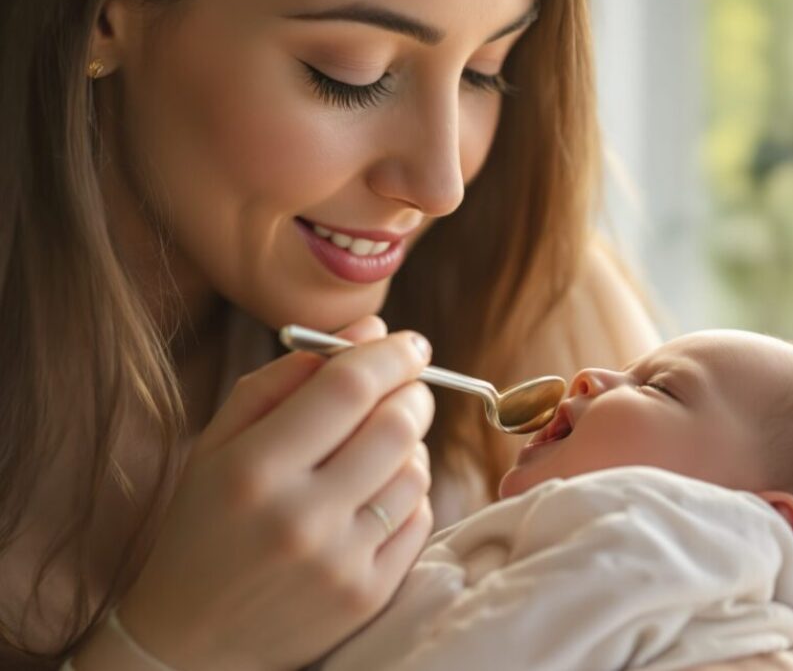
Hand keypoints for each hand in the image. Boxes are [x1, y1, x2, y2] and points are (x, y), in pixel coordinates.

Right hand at [116, 316, 433, 670]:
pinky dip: (409, 492)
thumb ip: (285, 378)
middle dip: (413, 390)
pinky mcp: (368, 595)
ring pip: (417, 469)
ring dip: (410, 443)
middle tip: (404, 385)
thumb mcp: (220, 442)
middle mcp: (300, 518)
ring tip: (380, 446)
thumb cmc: (205, 525)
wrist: (193, 640)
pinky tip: (376, 493)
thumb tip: (368, 331)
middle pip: (397, 424)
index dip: (390, 353)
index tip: (408, 343)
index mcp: (253, 469)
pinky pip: (421, 518)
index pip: (349, 387)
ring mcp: (340, 562)